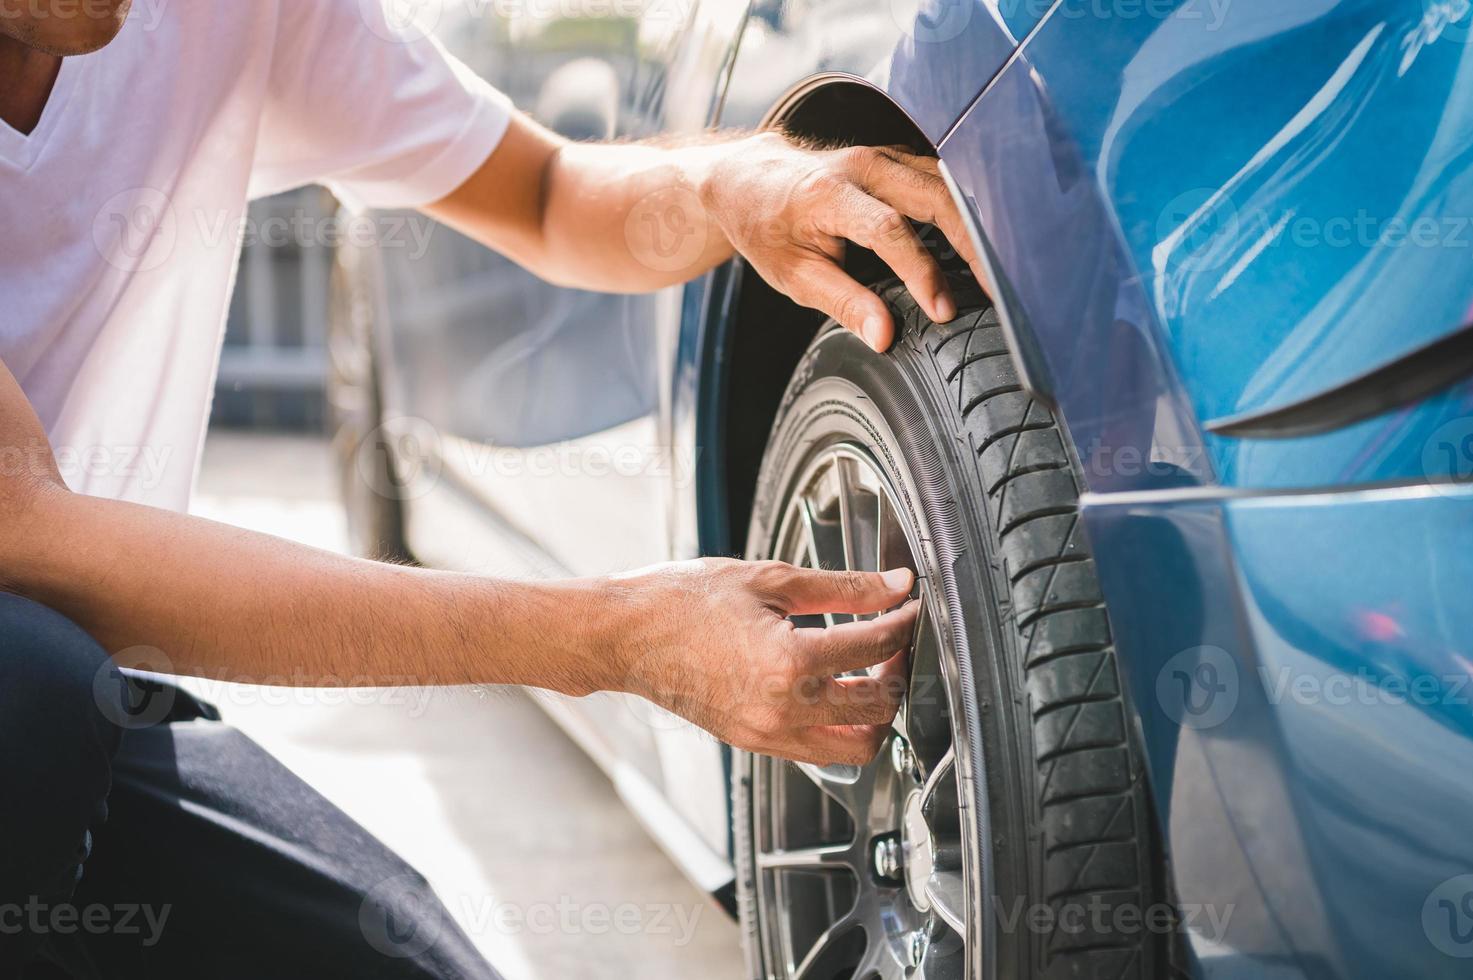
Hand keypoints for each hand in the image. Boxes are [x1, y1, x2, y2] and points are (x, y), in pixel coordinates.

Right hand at [611, 558, 919, 765]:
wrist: (624, 635)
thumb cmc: (681, 601)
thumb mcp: (769, 579)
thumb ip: (842, 587)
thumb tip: (894, 585)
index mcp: (788, 661)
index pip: (875, 647)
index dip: (903, 621)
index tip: (909, 605)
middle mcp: (782, 707)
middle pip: (878, 705)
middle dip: (897, 671)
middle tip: (894, 640)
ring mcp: (768, 732)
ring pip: (856, 746)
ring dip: (877, 713)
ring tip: (872, 674)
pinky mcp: (755, 743)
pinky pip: (819, 752)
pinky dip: (840, 728)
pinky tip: (836, 691)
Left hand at [698, 132, 984, 351]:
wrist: (750, 179)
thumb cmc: (767, 228)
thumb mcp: (793, 275)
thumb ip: (842, 303)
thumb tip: (885, 336)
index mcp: (828, 194)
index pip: (888, 230)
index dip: (921, 272)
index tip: (942, 310)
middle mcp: (862, 166)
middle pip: (934, 197)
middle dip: (970, 246)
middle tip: (994, 291)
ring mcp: (882, 157)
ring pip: (947, 184)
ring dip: (976, 226)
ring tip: (997, 271)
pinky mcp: (896, 159)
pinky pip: (942, 180)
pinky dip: (965, 210)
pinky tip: (981, 242)